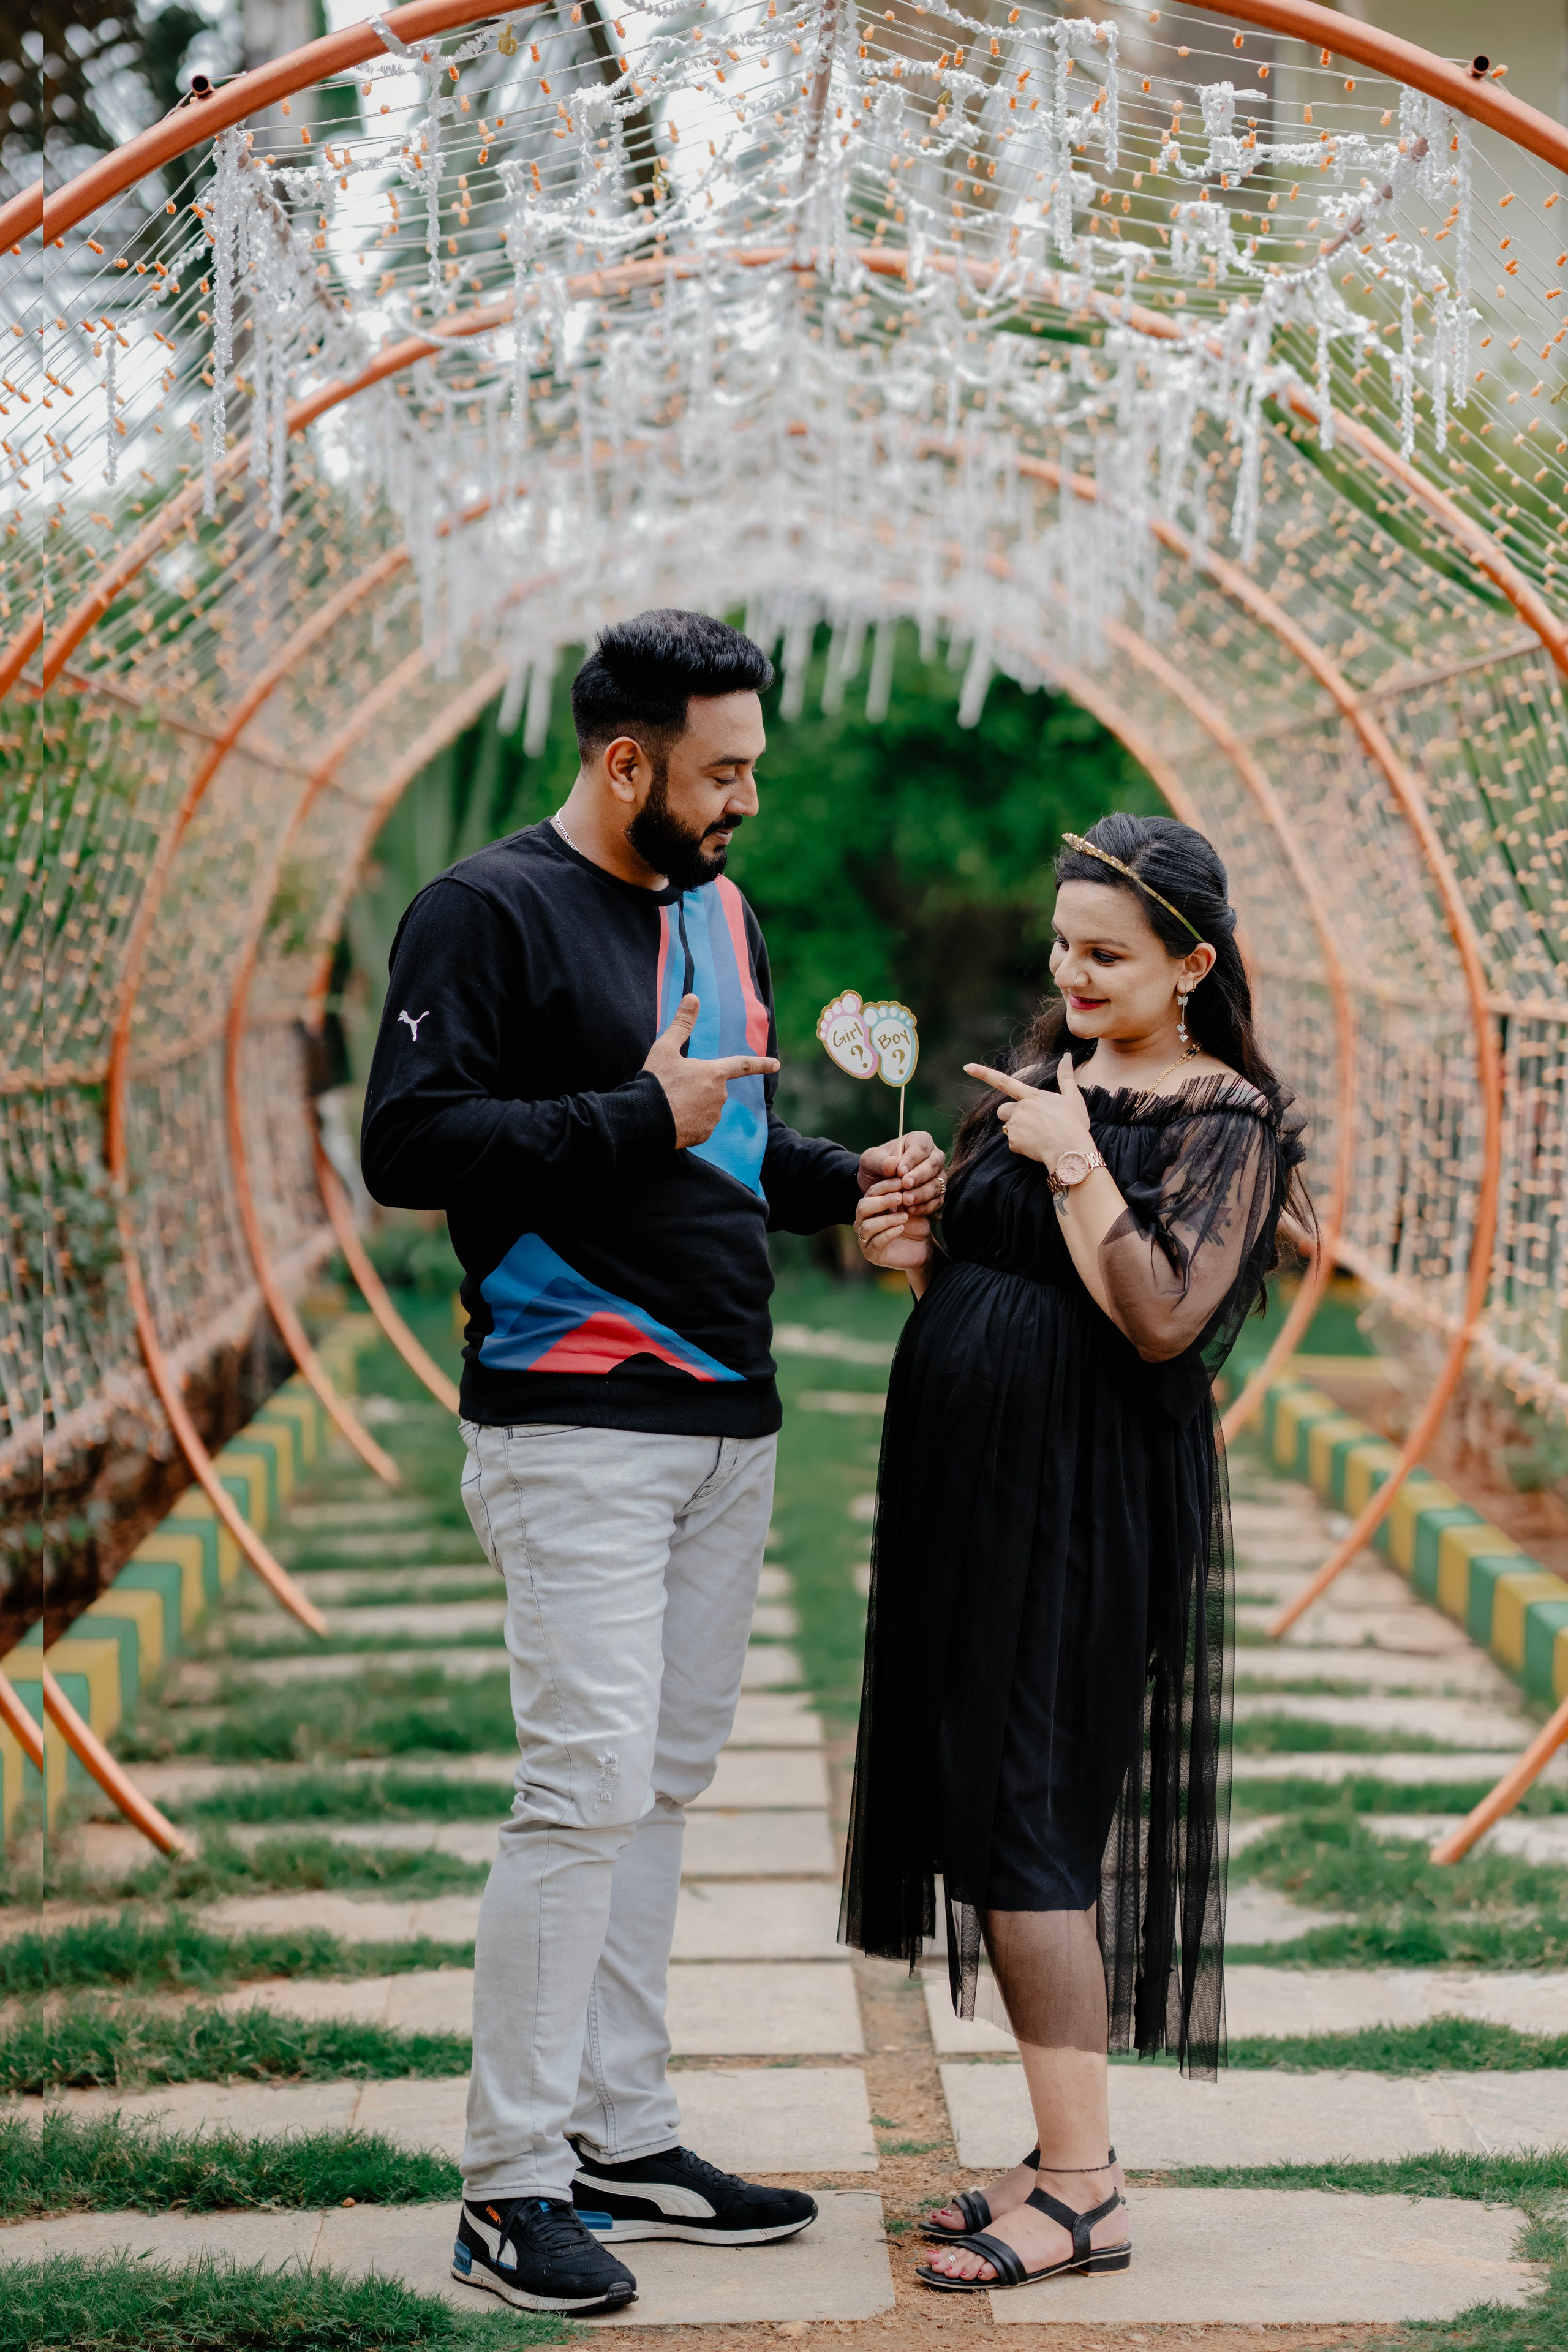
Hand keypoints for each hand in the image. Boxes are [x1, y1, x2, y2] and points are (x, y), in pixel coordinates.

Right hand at [644, 994, 779, 1147]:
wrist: (645, 1119)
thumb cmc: (656, 1082)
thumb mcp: (665, 1049)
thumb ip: (682, 1024)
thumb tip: (693, 997)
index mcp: (714, 1073)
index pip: (743, 1065)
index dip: (761, 1064)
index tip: (776, 1064)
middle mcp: (720, 1096)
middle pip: (714, 1087)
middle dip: (699, 1087)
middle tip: (674, 1087)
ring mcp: (713, 1117)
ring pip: (707, 1106)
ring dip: (694, 1104)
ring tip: (671, 1104)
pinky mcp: (704, 1134)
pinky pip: (700, 1124)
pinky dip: (689, 1121)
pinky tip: (674, 1119)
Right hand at [855, 1188, 932, 1273]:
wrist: (923, 1247)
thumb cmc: (915, 1224)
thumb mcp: (910, 1206)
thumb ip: (903, 1194)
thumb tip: (902, 1176)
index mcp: (871, 1207)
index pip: (871, 1193)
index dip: (884, 1186)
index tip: (901, 1182)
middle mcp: (863, 1221)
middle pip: (862, 1207)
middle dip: (881, 1201)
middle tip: (900, 1198)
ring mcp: (865, 1238)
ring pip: (867, 1226)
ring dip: (887, 1219)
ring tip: (905, 1217)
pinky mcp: (871, 1254)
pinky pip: (875, 1243)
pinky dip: (888, 1234)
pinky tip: (901, 1229)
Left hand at [857, 1129, 944, 1213]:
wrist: (877, 1184)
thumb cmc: (876, 1166)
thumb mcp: (870, 1160)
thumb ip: (880, 1161)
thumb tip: (893, 1164)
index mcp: (919, 1141)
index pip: (921, 1147)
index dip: (912, 1159)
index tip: (900, 1171)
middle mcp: (933, 1157)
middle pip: (934, 1165)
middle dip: (919, 1176)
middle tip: (905, 1185)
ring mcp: (938, 1176)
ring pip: (937, 1184)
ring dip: (922, 1193)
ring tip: (906, 1200)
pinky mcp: (937, 1194)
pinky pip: (937, 1201)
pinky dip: (924, 1207)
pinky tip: (910, 1210)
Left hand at [962, 1054, 1093, 1170]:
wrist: (1070, 1150)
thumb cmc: (1074, 1124)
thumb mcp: (1073, 1098)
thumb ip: (1066, 1076)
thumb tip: (1067, 1056)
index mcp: (1032, 1096)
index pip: (1004, 1081)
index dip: (984, 1073)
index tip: (967, 1067)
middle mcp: (1020, 1109)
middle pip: (1003, 1110)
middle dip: (1011, 1115)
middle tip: (1032, 1123)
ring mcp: (1016, 1125)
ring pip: (1008, 1127)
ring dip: (1018, 1130)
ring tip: (1038, 1135)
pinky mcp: (1014, 1142)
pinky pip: (1013, 1143)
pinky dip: (1023, 1146)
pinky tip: (1037, 1146)